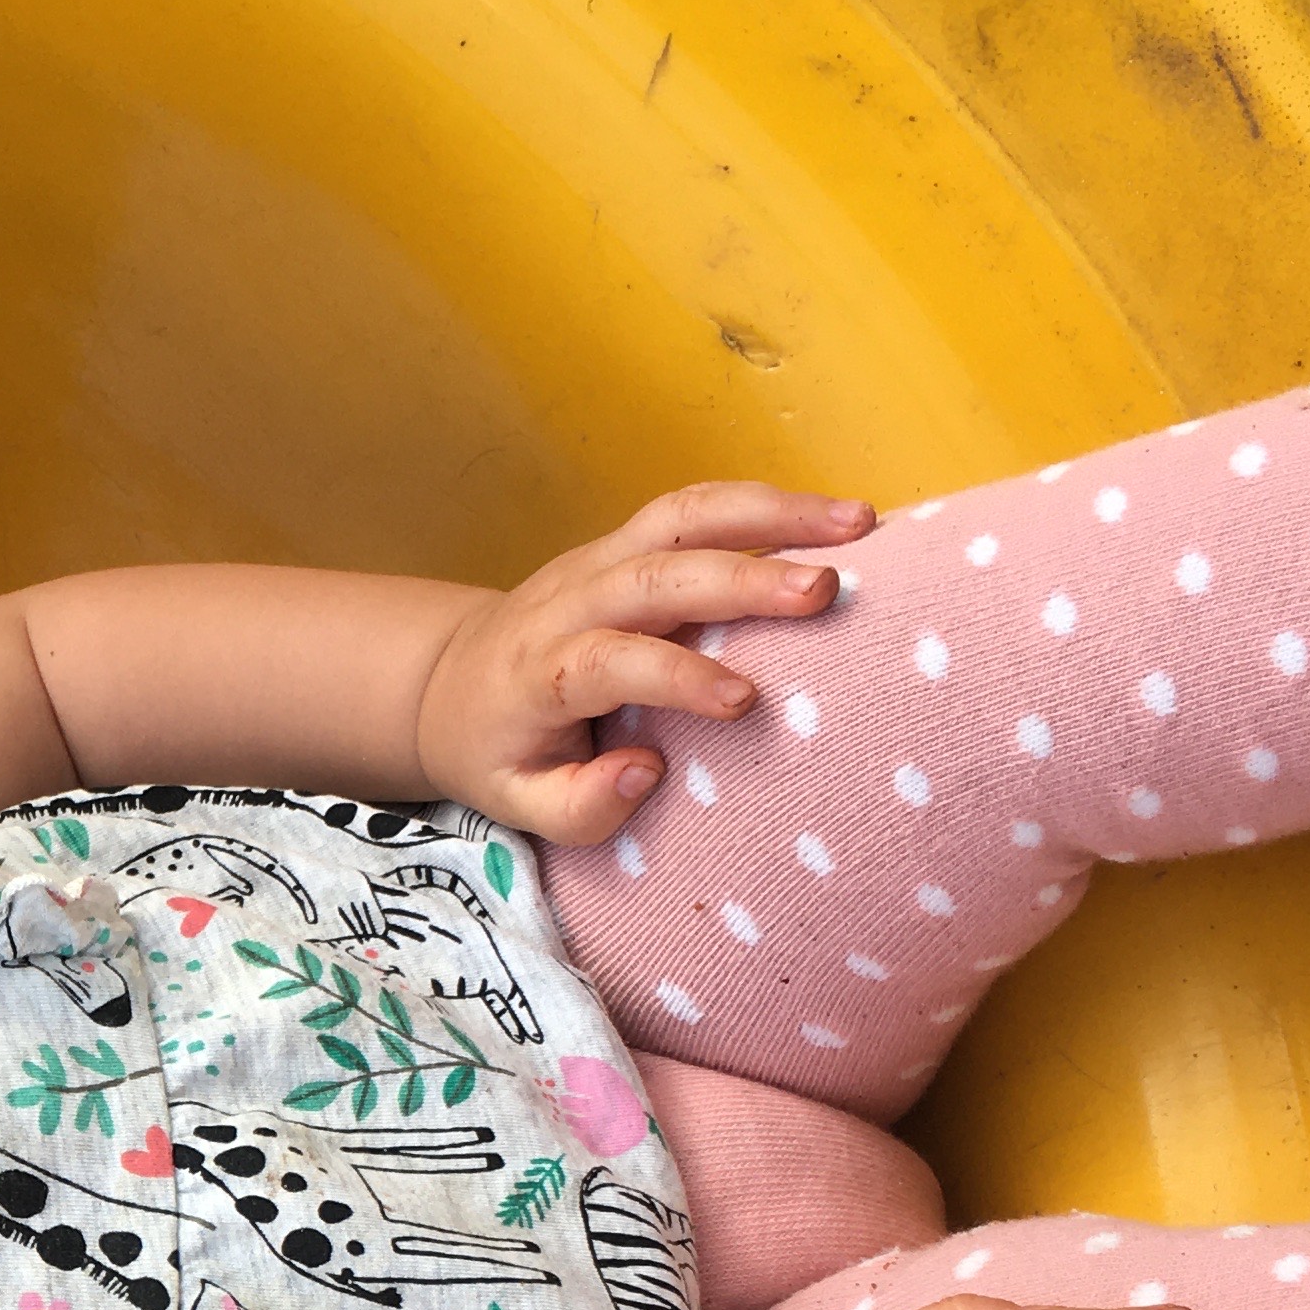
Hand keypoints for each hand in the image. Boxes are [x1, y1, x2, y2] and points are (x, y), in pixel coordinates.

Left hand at [415, 482, 877, 842]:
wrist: (447, 679)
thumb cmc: (496, 751)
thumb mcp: (516, 802)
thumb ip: (578, 805)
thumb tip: (648, 773)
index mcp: (542, 671)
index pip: (607, 661)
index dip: (674, 675)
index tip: (744, 700)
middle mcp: (571, 601)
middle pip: (657, 573)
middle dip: (743, 577)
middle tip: (826, 593)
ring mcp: (600, 559)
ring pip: (684, 516)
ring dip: (774, 512)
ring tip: (861, 525)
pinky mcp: (627, 541)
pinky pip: (697, 508)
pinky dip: (766, 503)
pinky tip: (832, 520)